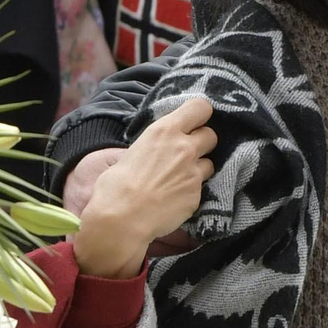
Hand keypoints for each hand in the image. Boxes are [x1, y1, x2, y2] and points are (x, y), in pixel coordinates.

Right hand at [73, 96, 217, 277]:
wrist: (121, 220)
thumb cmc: (115, 186)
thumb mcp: (131, 153)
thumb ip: (153, 147)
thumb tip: (155, 152)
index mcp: (164, 131)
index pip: (200, 107)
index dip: (200, 115)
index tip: (194, 122)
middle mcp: (184, 147)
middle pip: (211, 134)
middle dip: (203, 142)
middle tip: (188, 153)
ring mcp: (193, 172)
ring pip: (210, 163)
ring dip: (199, 168)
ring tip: (180, 179)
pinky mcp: (196, 195)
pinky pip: (200, 188)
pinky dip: (191, 192)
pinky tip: (174, 199)